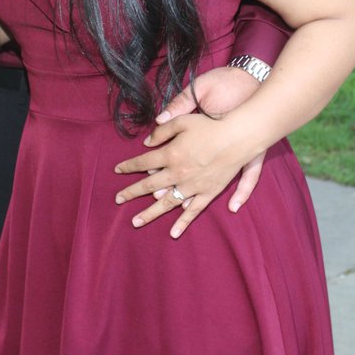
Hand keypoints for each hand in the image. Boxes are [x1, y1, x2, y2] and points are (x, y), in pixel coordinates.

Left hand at [114, 67, 265, 236]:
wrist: (237, 137)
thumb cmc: (209, 125)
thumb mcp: (182, 121)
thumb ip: (162, 131)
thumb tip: (147, 143)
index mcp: (170, 154)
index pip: (142, 162)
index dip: (128, 166)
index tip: (117, 170)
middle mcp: (178, 173)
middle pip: (149, 185)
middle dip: (131, 193)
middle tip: (117, 200)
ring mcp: (193, 186)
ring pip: (167, 203)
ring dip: (150, 213)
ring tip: (135, 222)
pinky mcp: (208, 193)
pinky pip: (192, 212)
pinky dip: (182, 223)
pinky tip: (173, 233)